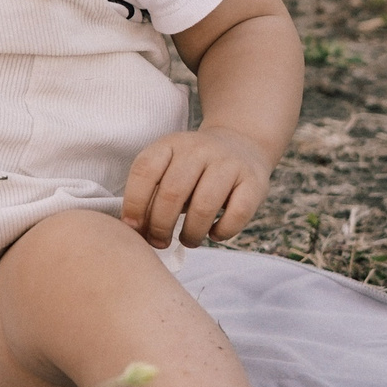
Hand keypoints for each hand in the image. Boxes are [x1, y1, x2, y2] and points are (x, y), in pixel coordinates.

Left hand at [121, 127, 272, 248]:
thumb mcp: (170, 166)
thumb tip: (135, 230)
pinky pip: (236, 214)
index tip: (133, 228)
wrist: (242, 143)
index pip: (144, 171)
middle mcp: (199, 149)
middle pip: (172, 192)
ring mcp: (229, 163)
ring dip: (191, 233)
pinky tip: (214, 234)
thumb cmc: (194, 168)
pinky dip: (222, 232)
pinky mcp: (254, 182)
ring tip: (188, 241)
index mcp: (171, 144)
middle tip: (159, 242)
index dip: (134, 203)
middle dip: (160, 225)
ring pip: (204, 206)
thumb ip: (152, 192)